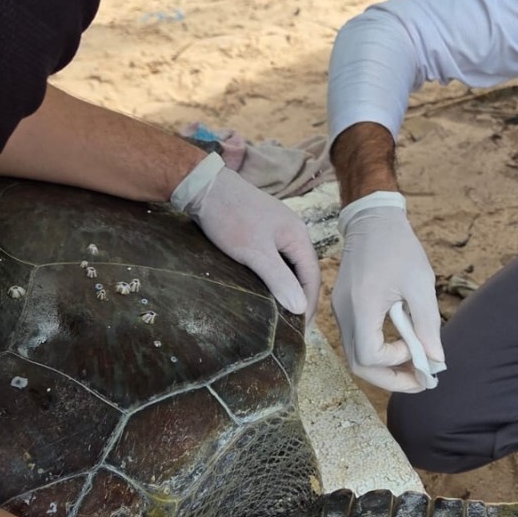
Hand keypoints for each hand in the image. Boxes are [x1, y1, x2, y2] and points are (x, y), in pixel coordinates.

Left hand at [171, 152, 319, 315]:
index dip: (308, 305)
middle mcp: (293, 232)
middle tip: (291, 327)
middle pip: (303, 272)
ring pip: (288, 265)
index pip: (312, 278)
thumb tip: (301, 307)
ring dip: (287, 288)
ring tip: (279, 313)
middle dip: (300, 299)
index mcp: (298, 237)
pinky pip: (274, 258)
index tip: (300, 331)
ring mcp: (277, 230)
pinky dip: (273, 276)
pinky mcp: (260, 229)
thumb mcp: (255, 252)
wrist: (204, 185)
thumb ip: (279, 279)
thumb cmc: (230, 217)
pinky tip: (264, 289)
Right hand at [332, 192, 443, 392]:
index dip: (395, 362)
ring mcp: (340, 311)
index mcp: (361, 306)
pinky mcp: (343, 308)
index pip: (369, 356)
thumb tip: (436, 360)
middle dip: (390, 378)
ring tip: (412, 365)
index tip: (417, 348)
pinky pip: (355, 340)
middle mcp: (344, 313)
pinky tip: (399, 343)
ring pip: (355, 356)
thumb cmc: (398, 247)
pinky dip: (377, 350)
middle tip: (419, 380)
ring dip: (383, 367)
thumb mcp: (420, 284)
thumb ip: (428, 325)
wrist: (372, 220)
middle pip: (358, 364)